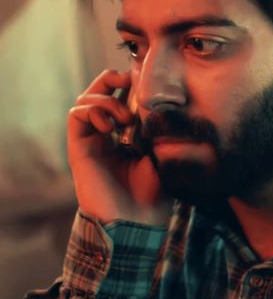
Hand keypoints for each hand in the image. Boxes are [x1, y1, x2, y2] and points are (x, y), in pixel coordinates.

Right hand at [67, 69, 169, 225]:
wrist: (138, 220)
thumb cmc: (156, 192)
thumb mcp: (165, 153)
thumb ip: (160, 128)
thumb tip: (170, 102)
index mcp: (128, 134)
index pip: (122, 95)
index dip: (131, 83)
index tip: (149, 84)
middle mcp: (107, 135)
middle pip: (100, 91)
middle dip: (114, 79)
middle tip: (130, 83)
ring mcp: (92, 141)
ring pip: (86, 99)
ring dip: (106, 99)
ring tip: (125, 118)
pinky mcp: (79, 148)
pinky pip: (76, 115)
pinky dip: (92, 109)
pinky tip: (110, 125)